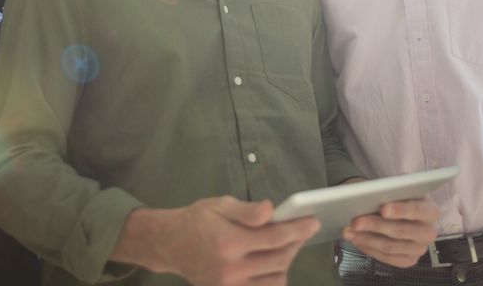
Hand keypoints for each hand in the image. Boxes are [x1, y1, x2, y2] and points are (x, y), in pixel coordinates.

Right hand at [114, 196, 319, 285]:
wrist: (170, 244)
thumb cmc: (197, 220)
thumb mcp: (219, 205)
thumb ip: (247, 210)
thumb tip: (271, 210)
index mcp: (229, 242)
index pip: (275, 237)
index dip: (298, 229)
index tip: (312, 222)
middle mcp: (231, 268)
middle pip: (279, 259)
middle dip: (296, 243)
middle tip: (302, 230)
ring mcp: (230, 285)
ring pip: (275, 280)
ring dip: (287, 262)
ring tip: (286, 246)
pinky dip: (274, 279)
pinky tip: (274, 264)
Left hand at [342, 197, 438, 267]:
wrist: (395, 210)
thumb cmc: (395, 196)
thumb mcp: (394, 188)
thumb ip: (389, 190)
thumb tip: (371, 194)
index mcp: (430, 210)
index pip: (417, 210)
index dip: (401, 210)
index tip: (383, 208)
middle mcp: (428, 232)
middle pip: (401, 231)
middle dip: (376, 225)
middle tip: (356, 221)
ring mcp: (419, 249)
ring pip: (391, 247)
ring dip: (367, 238)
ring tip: (349, 230)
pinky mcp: (408, 260)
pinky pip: (386, 258)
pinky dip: (368, 248)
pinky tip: (356, 240)